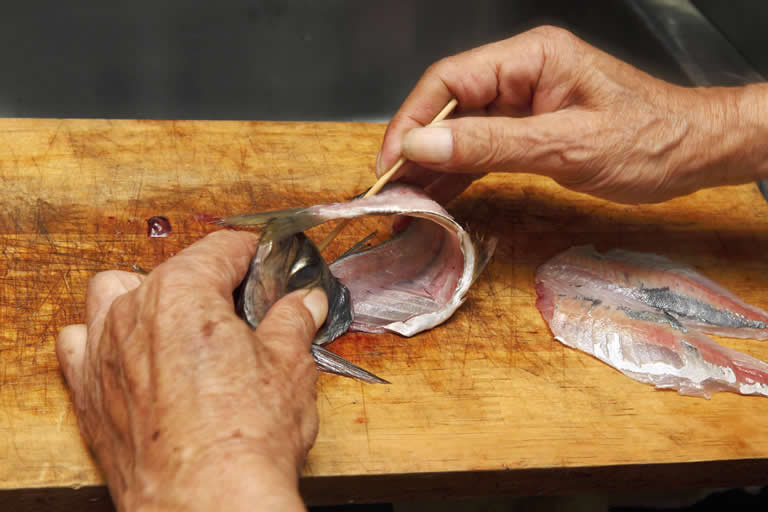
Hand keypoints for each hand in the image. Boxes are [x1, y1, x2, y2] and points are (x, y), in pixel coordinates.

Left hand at [57, 230, 327, 510]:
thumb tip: (306, 303)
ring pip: (112, 296)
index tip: (264, 259)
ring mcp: (103, 351)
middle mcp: (133, 312)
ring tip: (180, 325)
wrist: (206, 501)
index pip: (220, 249)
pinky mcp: (89, 392)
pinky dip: (103, 341)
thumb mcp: (289, 366)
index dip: (251, 251)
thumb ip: (294, 322)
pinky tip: (135, 358)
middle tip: (240, 309)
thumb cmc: (245, 436)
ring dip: (144, 298)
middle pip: (170, 270)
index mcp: (184, 291)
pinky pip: (80, 344)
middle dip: (205, 280)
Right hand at [378, 26, 767, 203]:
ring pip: (460, 135)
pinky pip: (482, 154)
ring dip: (432, 169)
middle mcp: (521, 76)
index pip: (450, 81)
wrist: (696, 154)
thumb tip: (421, 145)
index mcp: (530, 58)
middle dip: (415, 149)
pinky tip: (436, 200)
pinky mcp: (529, 134)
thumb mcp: (565, 146)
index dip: (412, 120)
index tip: (391, 160)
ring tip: (404, 204)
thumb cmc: (649, 141)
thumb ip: (490, 146)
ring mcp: (523, 106)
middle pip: (448, 109)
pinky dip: (459, 178)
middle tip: (390, 191)